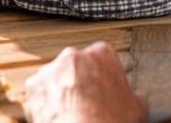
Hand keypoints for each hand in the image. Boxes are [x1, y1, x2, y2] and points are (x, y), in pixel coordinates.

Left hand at [24, 42, 147, 122]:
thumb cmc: (110, 121)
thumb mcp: (137, 107)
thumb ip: (134, 93)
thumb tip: (136, 97)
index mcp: (102, 54)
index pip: (102, 57)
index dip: (102, 75)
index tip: (103, 89)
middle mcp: (74, 55)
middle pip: (77, 65)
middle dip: (80, 80)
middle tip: (87, 102)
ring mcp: (52, 69)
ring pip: (56, 77)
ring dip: (61, 91)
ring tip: (71, 112)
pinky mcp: (34, 85)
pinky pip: (39, 91)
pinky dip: (45, 102)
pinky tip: (57, 115)